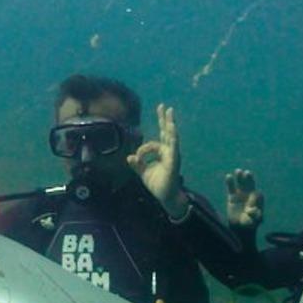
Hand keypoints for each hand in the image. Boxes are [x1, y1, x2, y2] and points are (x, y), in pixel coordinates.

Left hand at [128, 103, 188, 217]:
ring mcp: (172, 155)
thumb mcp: (143, 172)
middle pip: (167, 132)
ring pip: (171, 137)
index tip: (137, 156)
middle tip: (164, 106)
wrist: (165, 196)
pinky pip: (172, 148)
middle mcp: (169, 152)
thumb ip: (137, 164)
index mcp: (162, 153)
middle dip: (165, 119)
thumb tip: (129, 156)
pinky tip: (172, 130)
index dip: (145, 145)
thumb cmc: (157, 184)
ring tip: (169, 113)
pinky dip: (172, 139)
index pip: (155, 140)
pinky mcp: (173, 162)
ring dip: (170, 125)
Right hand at [225, 169, 263, 227]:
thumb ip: (254, 216)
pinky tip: (229, 176)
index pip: (258, 195)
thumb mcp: (252, 222)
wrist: (239, 225)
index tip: (251, 203)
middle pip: (251, 184)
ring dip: (240, 177)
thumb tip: (254, 210)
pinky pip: (231, 187)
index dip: (255, 197)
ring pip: (241, 183)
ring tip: (238, 171)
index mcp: (258, 200)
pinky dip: (230, 182)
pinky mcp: (232, 195)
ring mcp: (241, 193)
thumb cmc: (249, 223)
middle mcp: (250, 194)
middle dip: (250, 179)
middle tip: (247, 173)